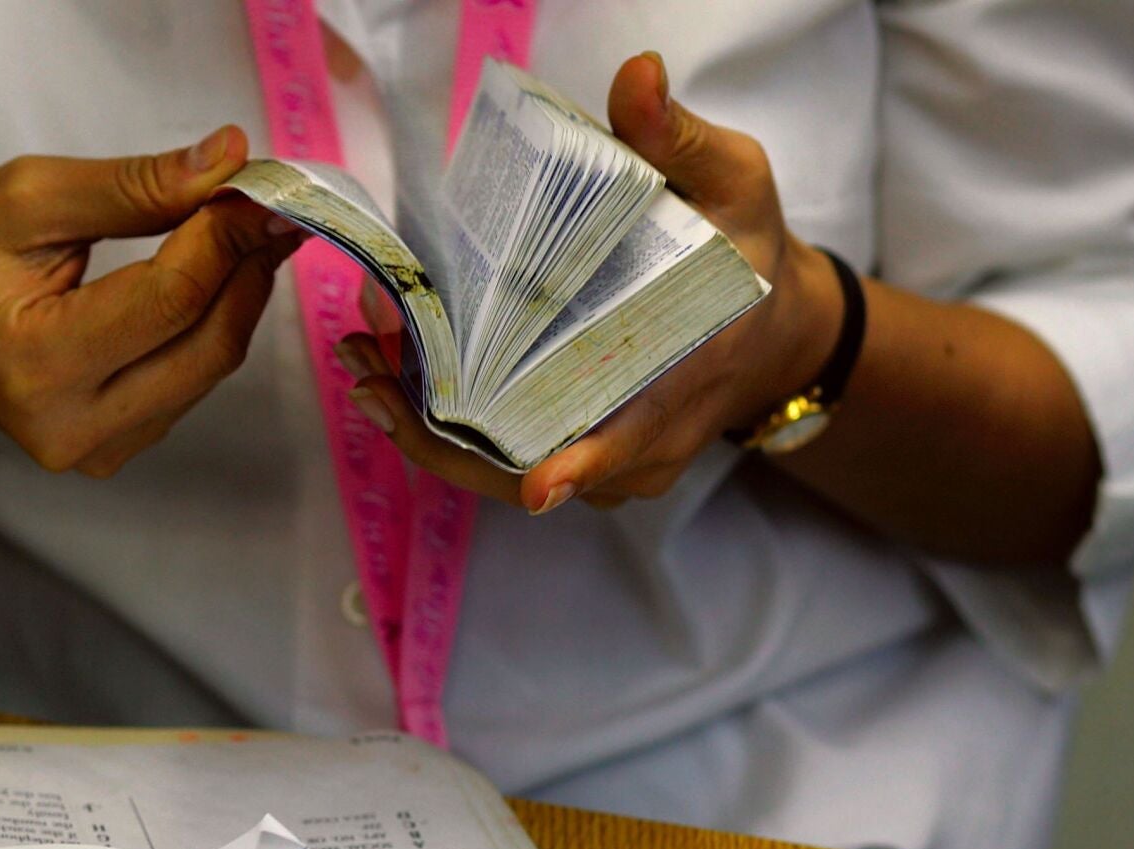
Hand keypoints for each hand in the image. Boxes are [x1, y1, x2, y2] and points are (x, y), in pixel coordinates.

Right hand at [0, 126, 302, 476]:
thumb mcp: (29, 197)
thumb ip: (133, 185)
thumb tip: (228, 160)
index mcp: (36, 364)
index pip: (169, 300)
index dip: (225, 238)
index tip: (256, 186)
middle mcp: (71, 426)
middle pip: (207, 345)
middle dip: (246, 267)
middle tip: (265, 206)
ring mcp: (95, 452)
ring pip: (209, 368)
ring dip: (236, 296)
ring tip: (237, 234)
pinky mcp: (113, 453)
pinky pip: (190, 386)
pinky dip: (209, 327)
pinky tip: (204, 283)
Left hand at [342, 53, 842, 512]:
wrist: (769, 330)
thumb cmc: (748, 251)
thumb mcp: (735, 186)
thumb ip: (679, 141)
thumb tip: (637, 78)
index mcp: (691, 378)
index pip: (634, 440)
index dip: (580, 465)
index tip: (538, 484)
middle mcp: (646, 443)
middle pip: (536, 468)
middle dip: (446, 433)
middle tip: (372, 366)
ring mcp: (609, 464)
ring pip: (506, 473)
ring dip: (428, 431)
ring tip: (364, 366)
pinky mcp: (577, 460)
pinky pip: (504, 461)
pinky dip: (444, 430)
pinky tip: (390, 378)